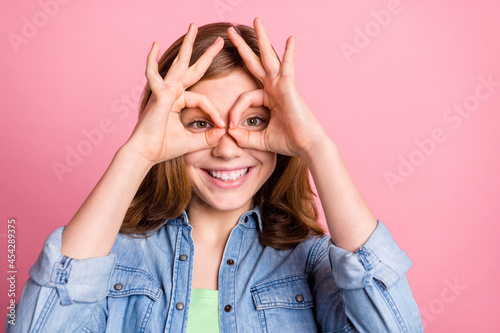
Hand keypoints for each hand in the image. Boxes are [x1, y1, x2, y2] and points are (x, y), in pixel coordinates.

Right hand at [125, 23, 226, 164]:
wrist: (146, 154)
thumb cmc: (164, 147)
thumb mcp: (193, 141)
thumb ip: (208, 136)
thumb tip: (224, 132)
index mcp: (178, 101)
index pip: (203, 99)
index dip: (214, 112)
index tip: (222, 125)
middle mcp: (171, 92)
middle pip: (191, 69)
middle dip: (206, 54)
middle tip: (221, 40)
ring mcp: (164, 91)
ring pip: (179, 64)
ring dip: (188, 45)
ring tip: (194, 27)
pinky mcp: (159, 94)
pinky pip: (154, 74)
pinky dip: (152, 60)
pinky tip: (156, 44)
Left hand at [226, 17, 326, 157]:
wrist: (306, 146)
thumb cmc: (288, 142)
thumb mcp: (259, 139)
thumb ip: (243, 136)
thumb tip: (228, 134)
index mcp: (268, 98)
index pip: (245, 97)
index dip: (234, 111)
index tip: (230, 127)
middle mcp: (275, 87)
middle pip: (255, 62)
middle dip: (242, 47)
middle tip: (231, 31)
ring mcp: (282, 84)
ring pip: (268, 57)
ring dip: (262, 38)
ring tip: (256, 20)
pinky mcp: (289, 87)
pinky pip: (287, 66)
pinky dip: (289, 53)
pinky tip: (290, 39)